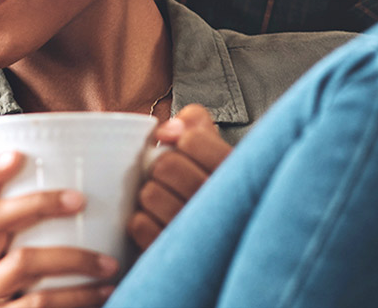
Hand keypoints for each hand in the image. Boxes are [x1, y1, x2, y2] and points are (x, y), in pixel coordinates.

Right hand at [0, 151, 117, 307]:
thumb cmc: (33, 300)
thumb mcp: (26, 266)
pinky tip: (106, 292)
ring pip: (21, 263)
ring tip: (110, 262)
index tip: (20, 153)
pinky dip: (78, 297)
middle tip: (79, 199)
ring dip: (72, 257)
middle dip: (38, 202)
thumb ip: (45, 236)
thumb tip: (96, 191)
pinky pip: (40, 303)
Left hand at [130, 103, 230, 249]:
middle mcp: (224, 205)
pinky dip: (142, 221)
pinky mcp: (175, 254)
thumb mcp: (216, 149)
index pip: (192, 139)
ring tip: (167, 201)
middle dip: (161, 168)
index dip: (179, 140)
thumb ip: (196, 124)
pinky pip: (140, 224)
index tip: (181, 148)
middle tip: (173, 179)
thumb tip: (166, 129)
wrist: (220, 244)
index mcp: (237, 174)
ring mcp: (200, 234)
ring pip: (151, 194)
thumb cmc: (214, 189)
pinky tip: (160, 223)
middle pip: (166, 165)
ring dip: (151, 195)